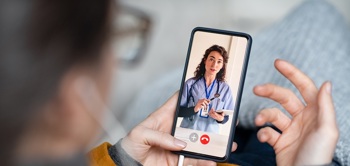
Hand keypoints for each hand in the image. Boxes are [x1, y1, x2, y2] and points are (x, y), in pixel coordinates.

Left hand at [121, 92, 236, 165]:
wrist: (127, 165)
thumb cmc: (130, 145)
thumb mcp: (140, 134)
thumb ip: (160, 136)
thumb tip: (180, 143)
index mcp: (164, 116)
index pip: (178, 101)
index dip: (190, 93)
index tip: (204, 89)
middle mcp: (174, 129)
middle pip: (195, 122)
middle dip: (209, 120)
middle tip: (223, 119)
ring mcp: (177, 144)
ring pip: (198, 142)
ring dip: (211, 143)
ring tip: (224, 143)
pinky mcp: (178, 159)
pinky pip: (194, 160)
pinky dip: (204, 161)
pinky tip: (212, 161)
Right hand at [254, 59, 338, 164]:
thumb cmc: (317, 157)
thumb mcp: (326, 130)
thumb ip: (325, 106)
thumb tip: (326, 83)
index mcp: (315, 113)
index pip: (304, 86)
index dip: (292, 73)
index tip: (278, 63)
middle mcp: (302, 119)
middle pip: (283, 97)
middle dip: (269, 91)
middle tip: (256, 89)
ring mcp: (290, 130)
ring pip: (272, 114)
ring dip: (263, 116)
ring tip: (258, 122)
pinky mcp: (279, 142)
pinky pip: (267, 131)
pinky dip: (262, 133)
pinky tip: (265, 138)